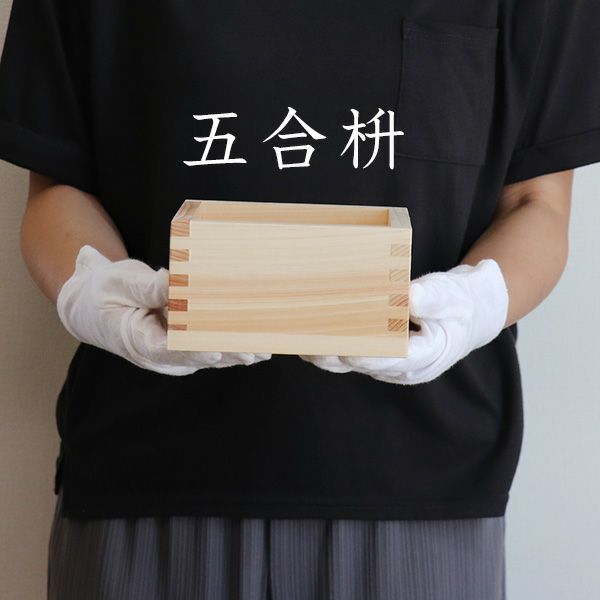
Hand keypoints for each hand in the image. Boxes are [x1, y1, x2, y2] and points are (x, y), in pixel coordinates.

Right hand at [56, 244, 271, 375]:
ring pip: (207, 355)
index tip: (216, 353)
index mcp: (138, 341)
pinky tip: (257, 344)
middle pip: (196, 357)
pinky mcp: (184, 346)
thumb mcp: (119, 283)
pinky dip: (232, 344)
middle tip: (255, 351)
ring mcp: (173, 354)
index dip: (193, 353)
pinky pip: (209, 347)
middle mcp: (159, 355)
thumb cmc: (104, 292)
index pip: (168, 351)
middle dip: (226, 355)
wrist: (95, 305)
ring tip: (265, 350)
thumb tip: (172, 282)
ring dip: (235, 353)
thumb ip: (147, 287)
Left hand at [298, 258, 508, 384]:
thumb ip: (430, 298)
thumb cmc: (459, 304)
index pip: (390, 359)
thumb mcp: (450, 296)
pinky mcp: (378, 358)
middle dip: (336, 355)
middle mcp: (403, 368)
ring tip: (299, 340)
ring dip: (327, 354)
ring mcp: (389, 366)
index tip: (339, 346)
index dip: (364, 354)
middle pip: (364, 365)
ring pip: (353, 364)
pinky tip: (310, 336)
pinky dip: (332, 347)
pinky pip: (352, 356)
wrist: (467, 315)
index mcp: (425, 357)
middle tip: (307, 342)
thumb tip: (408, 297)